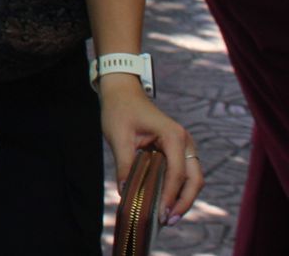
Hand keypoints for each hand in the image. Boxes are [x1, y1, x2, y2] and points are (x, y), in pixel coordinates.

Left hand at [99, 76, 203, 223]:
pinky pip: (184, 174)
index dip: (169, 196)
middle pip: (194, 179)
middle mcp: (185, 141)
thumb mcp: (118, 137)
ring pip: (193, 178)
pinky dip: (178, 189)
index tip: (160, 214)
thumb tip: (126, 193)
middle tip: (167, 221)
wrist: (122, 93)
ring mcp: (184, 146)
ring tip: (167, 217)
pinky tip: (165, 202)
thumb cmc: (120, 110)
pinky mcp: (178, 150)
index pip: (176, 173)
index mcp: (173, 136)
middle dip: (184, 202)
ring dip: (183, 198)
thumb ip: (125, 165)